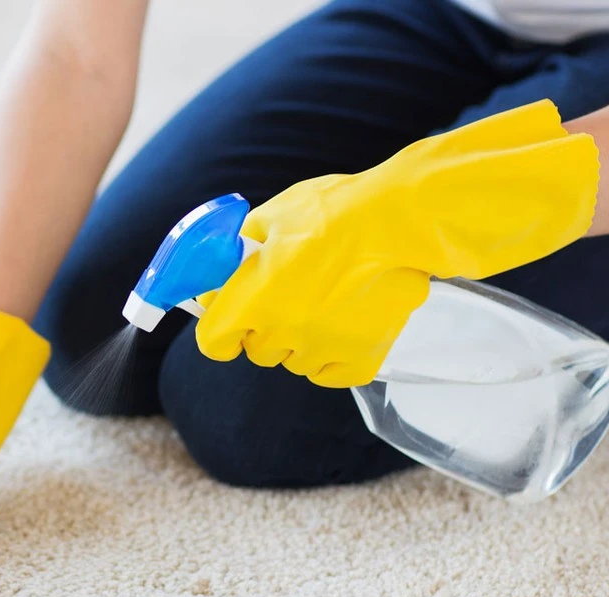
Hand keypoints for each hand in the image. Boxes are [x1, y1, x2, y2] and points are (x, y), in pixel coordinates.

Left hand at [196, 100, 598, 387]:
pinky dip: (332, 354)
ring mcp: (320, 349)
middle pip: (256, 350)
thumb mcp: (272, 217)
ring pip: (294, 361)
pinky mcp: (358, 360)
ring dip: (300, 339)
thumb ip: (238, 249)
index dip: (219, 329)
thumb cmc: (333, 212)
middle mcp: (280, 333)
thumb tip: (220, 268)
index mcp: (251, 300)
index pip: (213, 342)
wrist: (396, 222)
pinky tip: (342, 324)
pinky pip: (329, 372)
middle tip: (287, 296)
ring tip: (324, 301)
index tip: (229, 318)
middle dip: (264, 327)